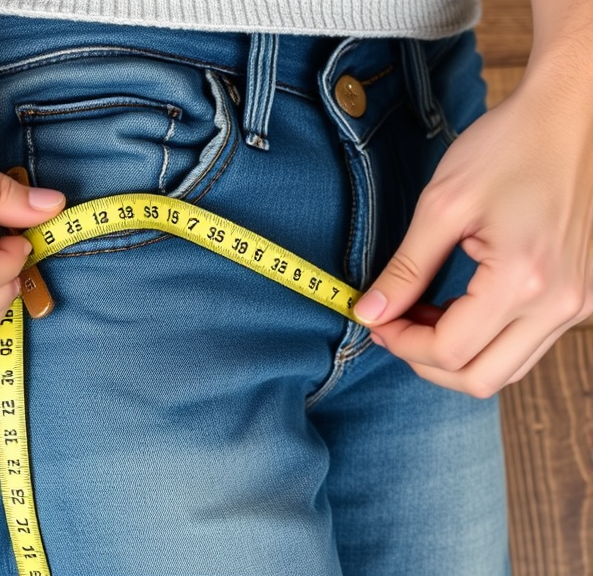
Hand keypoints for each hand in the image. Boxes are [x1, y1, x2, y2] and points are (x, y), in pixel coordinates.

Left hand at [353, 74, 592, 396]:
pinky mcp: (585, 296)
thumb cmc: (510, 147)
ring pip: (508, 367)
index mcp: (525, 281)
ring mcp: (581, 303)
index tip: (374, 320)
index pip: (451, 352)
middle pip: (482, 378)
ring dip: (458, 353)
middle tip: (393, 326)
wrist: (575, 114)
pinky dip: (488, 337)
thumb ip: (405, 269)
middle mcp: (562, 304)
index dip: (401, 344)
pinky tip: (459, 304)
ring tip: (422, 312)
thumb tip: (369, 313)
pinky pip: (529, 342)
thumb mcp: (443, 206)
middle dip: (426, 361)